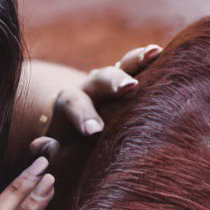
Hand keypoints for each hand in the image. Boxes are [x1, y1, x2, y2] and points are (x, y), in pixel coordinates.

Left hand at [29, 43, 163, 161]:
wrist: (78, 137)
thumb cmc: (69, 154)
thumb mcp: (56, 157)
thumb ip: (49, 153)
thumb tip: (42, 146)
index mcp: (68, 105)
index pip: (74, 105)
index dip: (83, 116)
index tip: (94, 132)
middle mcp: (88, 88)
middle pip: (98, 79)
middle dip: (113, 82)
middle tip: (129, 88)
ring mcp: (109, 84)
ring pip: (120, 67)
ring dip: (137, 61)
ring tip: (155, 53)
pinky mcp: (127, 84)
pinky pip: (138, 71)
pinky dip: (151, 64)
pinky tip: (167, 54)